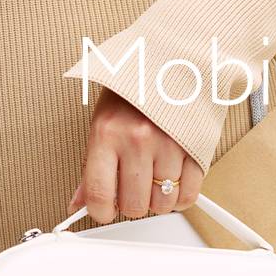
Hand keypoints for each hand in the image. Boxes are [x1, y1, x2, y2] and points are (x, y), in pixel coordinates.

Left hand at [66, 87, 203, 223]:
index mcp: (106, 134)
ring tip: (153, 181)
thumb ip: (91, 168)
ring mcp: (169, 144)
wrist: (166, 62)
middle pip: (134, 205)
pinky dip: (181, 197)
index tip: (103, 211)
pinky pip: (189, 194)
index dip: (99, 213)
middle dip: (131, 204)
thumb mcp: (101, 124)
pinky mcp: (195, 147)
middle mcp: (137, 140)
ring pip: (163, 204)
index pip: (99, 194)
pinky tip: (173, 183)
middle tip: (130, 190)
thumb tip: (80, 202)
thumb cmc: (130, 93)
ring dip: (157, 201)